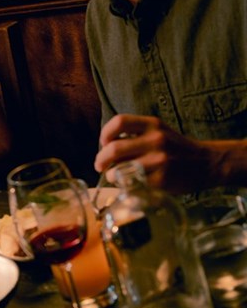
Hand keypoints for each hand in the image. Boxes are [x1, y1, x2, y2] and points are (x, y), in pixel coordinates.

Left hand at [95, 114, 219, 192]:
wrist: (207, 163)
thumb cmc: (175, 149)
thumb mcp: (158, 132)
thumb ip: (134, 136)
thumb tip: (105, 149)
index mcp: (152, 125)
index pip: (118, 122)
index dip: (105, 134)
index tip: (104, 144)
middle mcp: (156, 139)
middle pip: (113, 149)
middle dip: (100, 160)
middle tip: (100, 166)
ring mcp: (159, 160)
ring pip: (118, 170)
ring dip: (111, 175)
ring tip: (116, 176)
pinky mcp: (161, 180)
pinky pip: (132, 184)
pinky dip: (125, 186)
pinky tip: (130, 184)